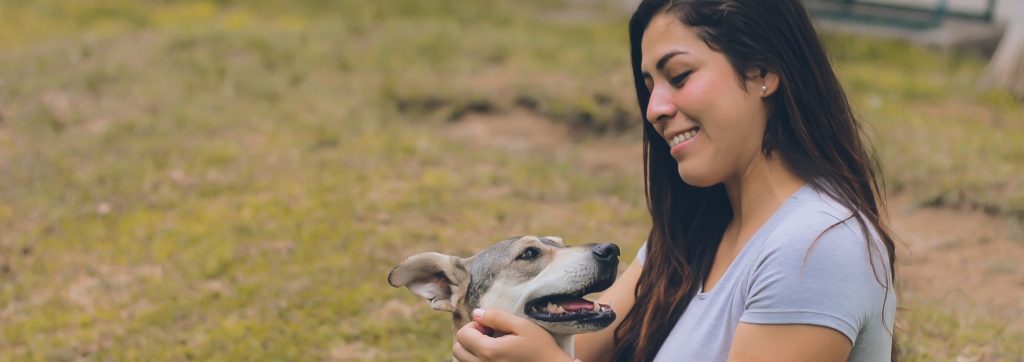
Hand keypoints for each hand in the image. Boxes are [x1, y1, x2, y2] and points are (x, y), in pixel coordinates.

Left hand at [453, 308, 573, 361]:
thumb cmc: (540, 347)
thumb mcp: (522, 326)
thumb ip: (497, 317)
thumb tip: (476, 313)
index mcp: (488, 351)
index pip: (462, 334)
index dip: (474, 325)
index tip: (490, 326)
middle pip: (458, 349)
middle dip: (469, 338)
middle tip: (489, 335)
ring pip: (462, 361)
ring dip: (472, 350)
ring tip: (492, 345)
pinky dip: (477, 359)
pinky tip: (494, 356)